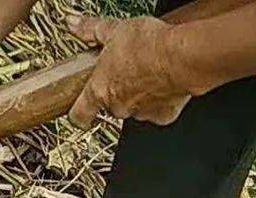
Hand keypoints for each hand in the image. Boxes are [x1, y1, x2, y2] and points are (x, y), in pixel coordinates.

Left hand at [67, 14, 190, 128]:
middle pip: (109, 106)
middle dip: (115, 90)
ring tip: (146, 71)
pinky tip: (162, 81)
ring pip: (133, 107)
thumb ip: (91, 30)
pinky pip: (156, 110)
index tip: (78, 110)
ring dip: (137, 93)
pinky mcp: (161, 116)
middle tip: (125, 70)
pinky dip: (158, 98)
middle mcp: (118, 107)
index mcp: (100, 89)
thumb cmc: (149, 45)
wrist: (181, 56)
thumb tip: (73, 23)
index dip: (77, 114)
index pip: (79, 114)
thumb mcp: (114, 30)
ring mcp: (140, 113)